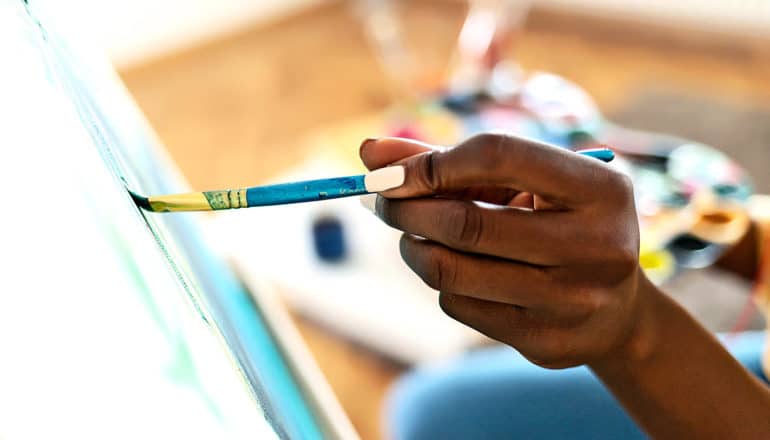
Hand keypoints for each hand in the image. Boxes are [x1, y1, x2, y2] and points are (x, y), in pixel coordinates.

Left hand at [360, 134, 647, 368]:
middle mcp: (596, 246)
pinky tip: (454, 270)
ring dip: (412, 247)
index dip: (432, 161)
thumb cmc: (559, 224)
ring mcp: (572, 301)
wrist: (619, 311)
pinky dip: (441, 282)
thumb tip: (370, 151)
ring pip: (451, 271)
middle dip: (406, 209)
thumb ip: (452, 162)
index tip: (389, 172)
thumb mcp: (526, 184)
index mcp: (600, 189)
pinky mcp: (546, 342)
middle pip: (465, 223)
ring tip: (411, 234)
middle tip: (382, 201)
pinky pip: (459, 306)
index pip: (499, 155)